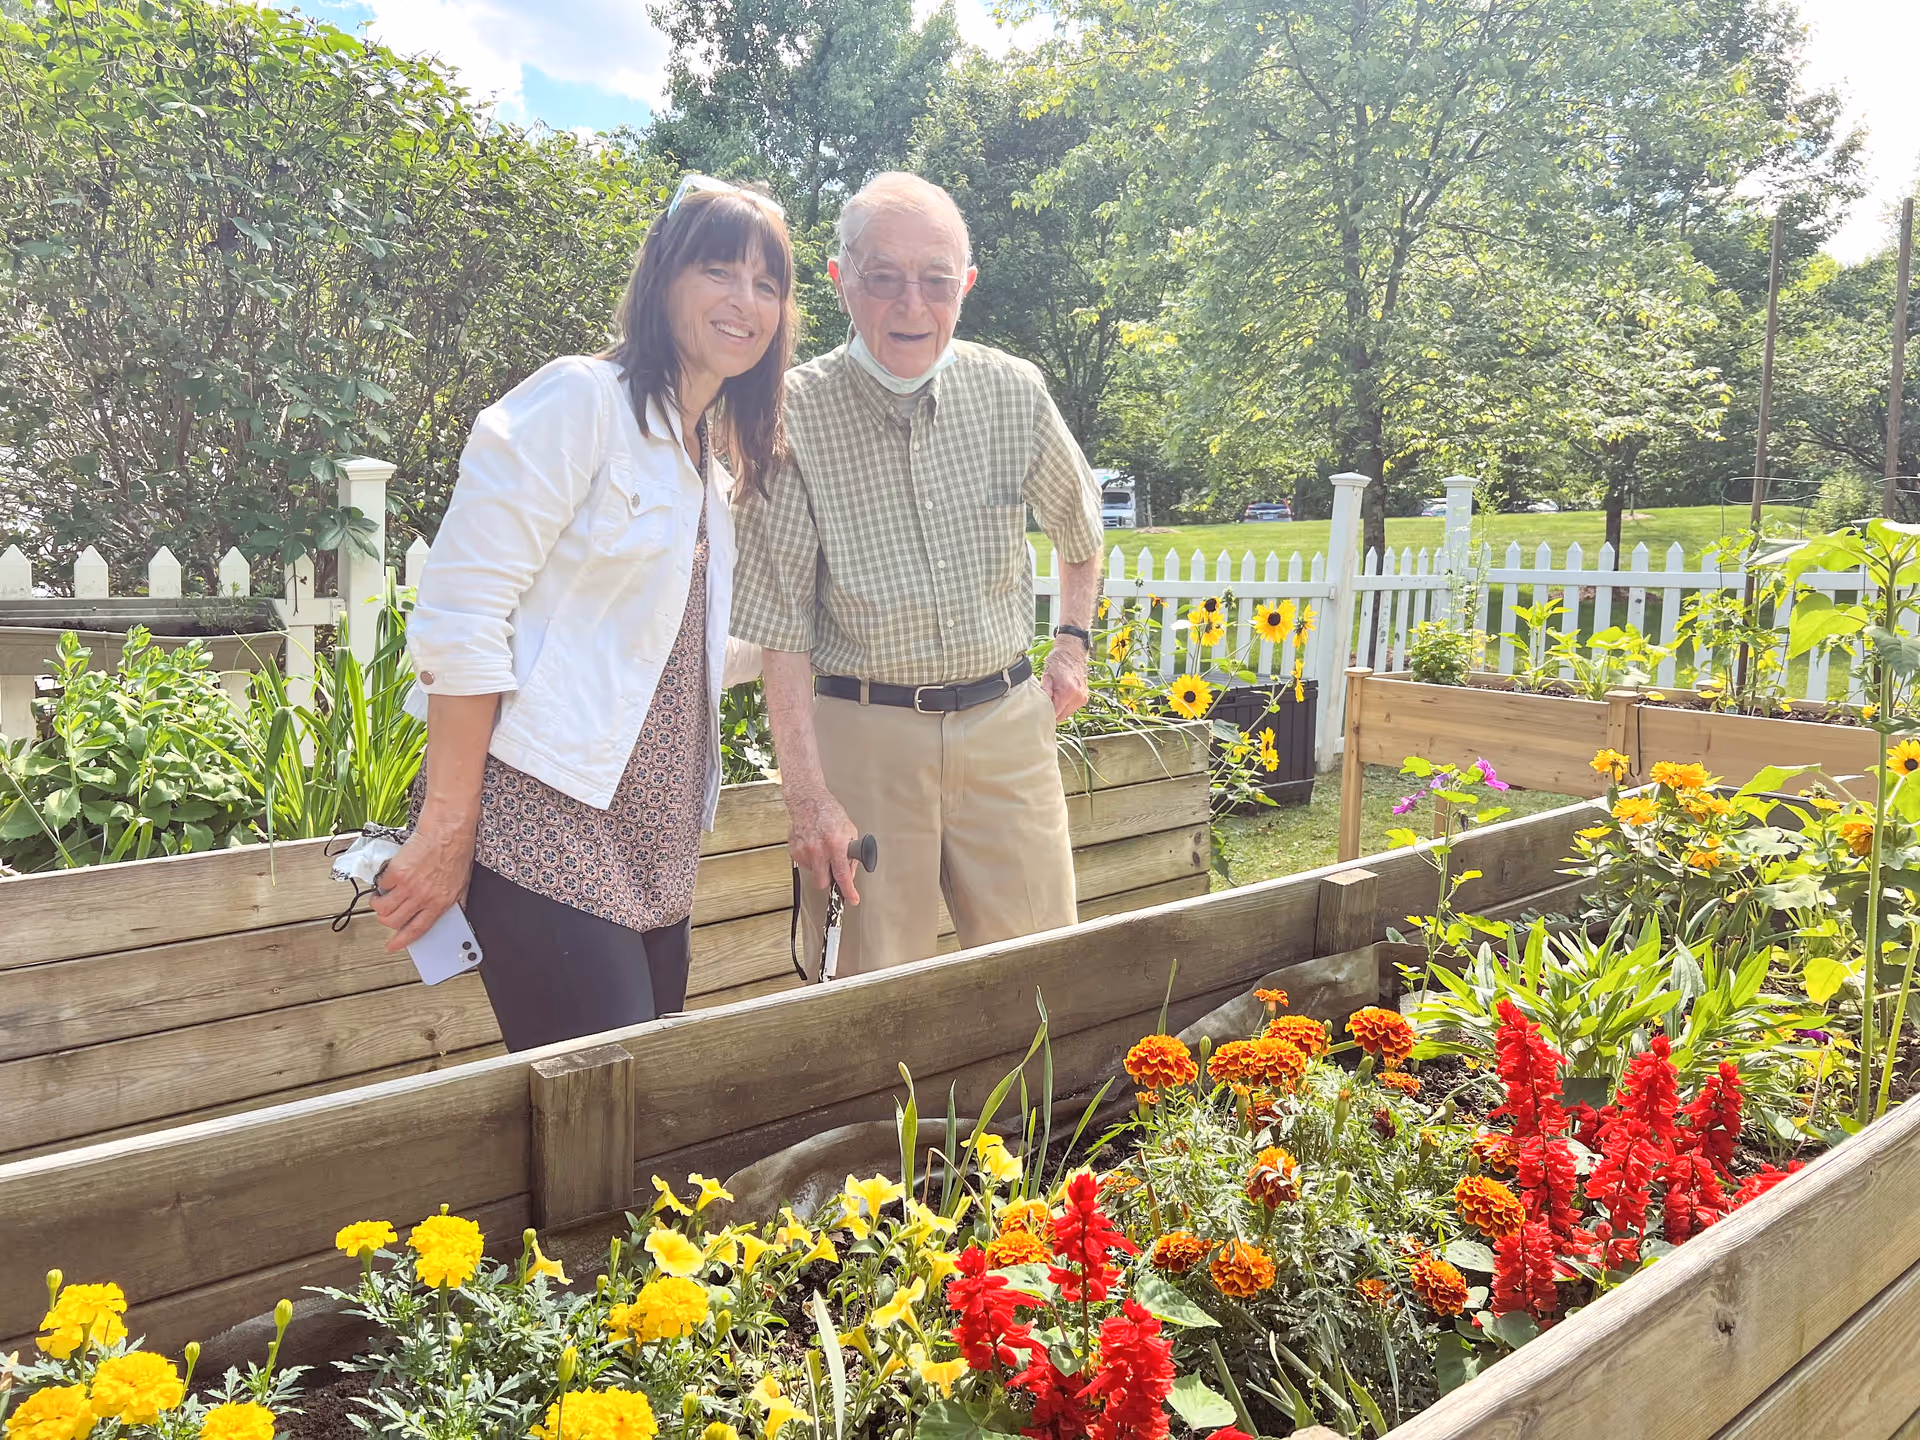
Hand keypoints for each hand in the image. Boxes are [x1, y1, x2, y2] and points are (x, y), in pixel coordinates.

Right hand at [370, 812, 477, 951]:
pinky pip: (381, 886)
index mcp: (440, 903)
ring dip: (379, 905)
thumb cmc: (456, 853)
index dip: (402, 941)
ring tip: (383, 897)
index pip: (418, 929)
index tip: (392, 946)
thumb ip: (457, 903)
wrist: (447, 831)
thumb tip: (456, 916)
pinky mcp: (397, 872)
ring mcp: (409, 886)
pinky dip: (382, 885)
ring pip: (383, 908)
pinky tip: (389, 878)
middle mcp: (423, 897)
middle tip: (387, 913)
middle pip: (393, 921)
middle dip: (386, 921)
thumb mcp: (463, 884)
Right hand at [786, 785, 860, 904]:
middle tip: (832, 870)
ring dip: (820, 867)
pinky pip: (804, 865)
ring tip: (822, 850)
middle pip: (822, 883)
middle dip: (829, 881)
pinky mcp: (794, 851)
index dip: (848, 890)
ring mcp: (804, 851)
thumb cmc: (830, 814)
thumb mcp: (850, 831)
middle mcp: (819, 849)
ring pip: (813, 874)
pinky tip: (813, 847)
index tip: (853, 899)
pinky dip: (811, 860)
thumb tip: (850, 873)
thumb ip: (852, 854)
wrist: (808, 802)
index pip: (842, 875)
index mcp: (835, 844)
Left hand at [1040, 640, 1089, 721]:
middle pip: (1061, 716)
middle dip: (1051, 712)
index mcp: (1068, 692)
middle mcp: (1078, 697)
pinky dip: (1064, 706)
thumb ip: (1044, 694)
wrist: (1072, 653)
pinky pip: (1071, 708)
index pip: (1055, 714)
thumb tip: (1039, 707)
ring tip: (1053, 696)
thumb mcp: (1047, 676)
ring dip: (1058, 709)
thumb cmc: (1058, 662)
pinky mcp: (1084, 698)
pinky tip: (1059, 696)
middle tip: (1044, 702)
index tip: (1038, 712)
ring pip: (1066, 714)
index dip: (1045, 714)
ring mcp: (1082, 698)